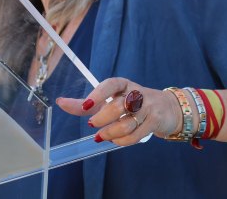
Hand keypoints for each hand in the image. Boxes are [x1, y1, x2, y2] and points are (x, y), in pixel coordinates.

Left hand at [56, 77, 181, 145]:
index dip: (98, 93)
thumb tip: (61, 102)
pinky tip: (115, 140)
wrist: (166, 109)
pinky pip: (136, 134)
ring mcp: (148, 107)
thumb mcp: (110, 99)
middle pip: (118, 106)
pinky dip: (122, 141)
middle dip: (102, 118)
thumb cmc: (131, 103)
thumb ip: (86, 103)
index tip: (85, 106)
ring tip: (101, 136)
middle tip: (92, 124)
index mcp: (123, 84)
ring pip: (126, 123)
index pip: (111, 84)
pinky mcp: (155, 121)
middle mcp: (137, 93)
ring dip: (110, 133)